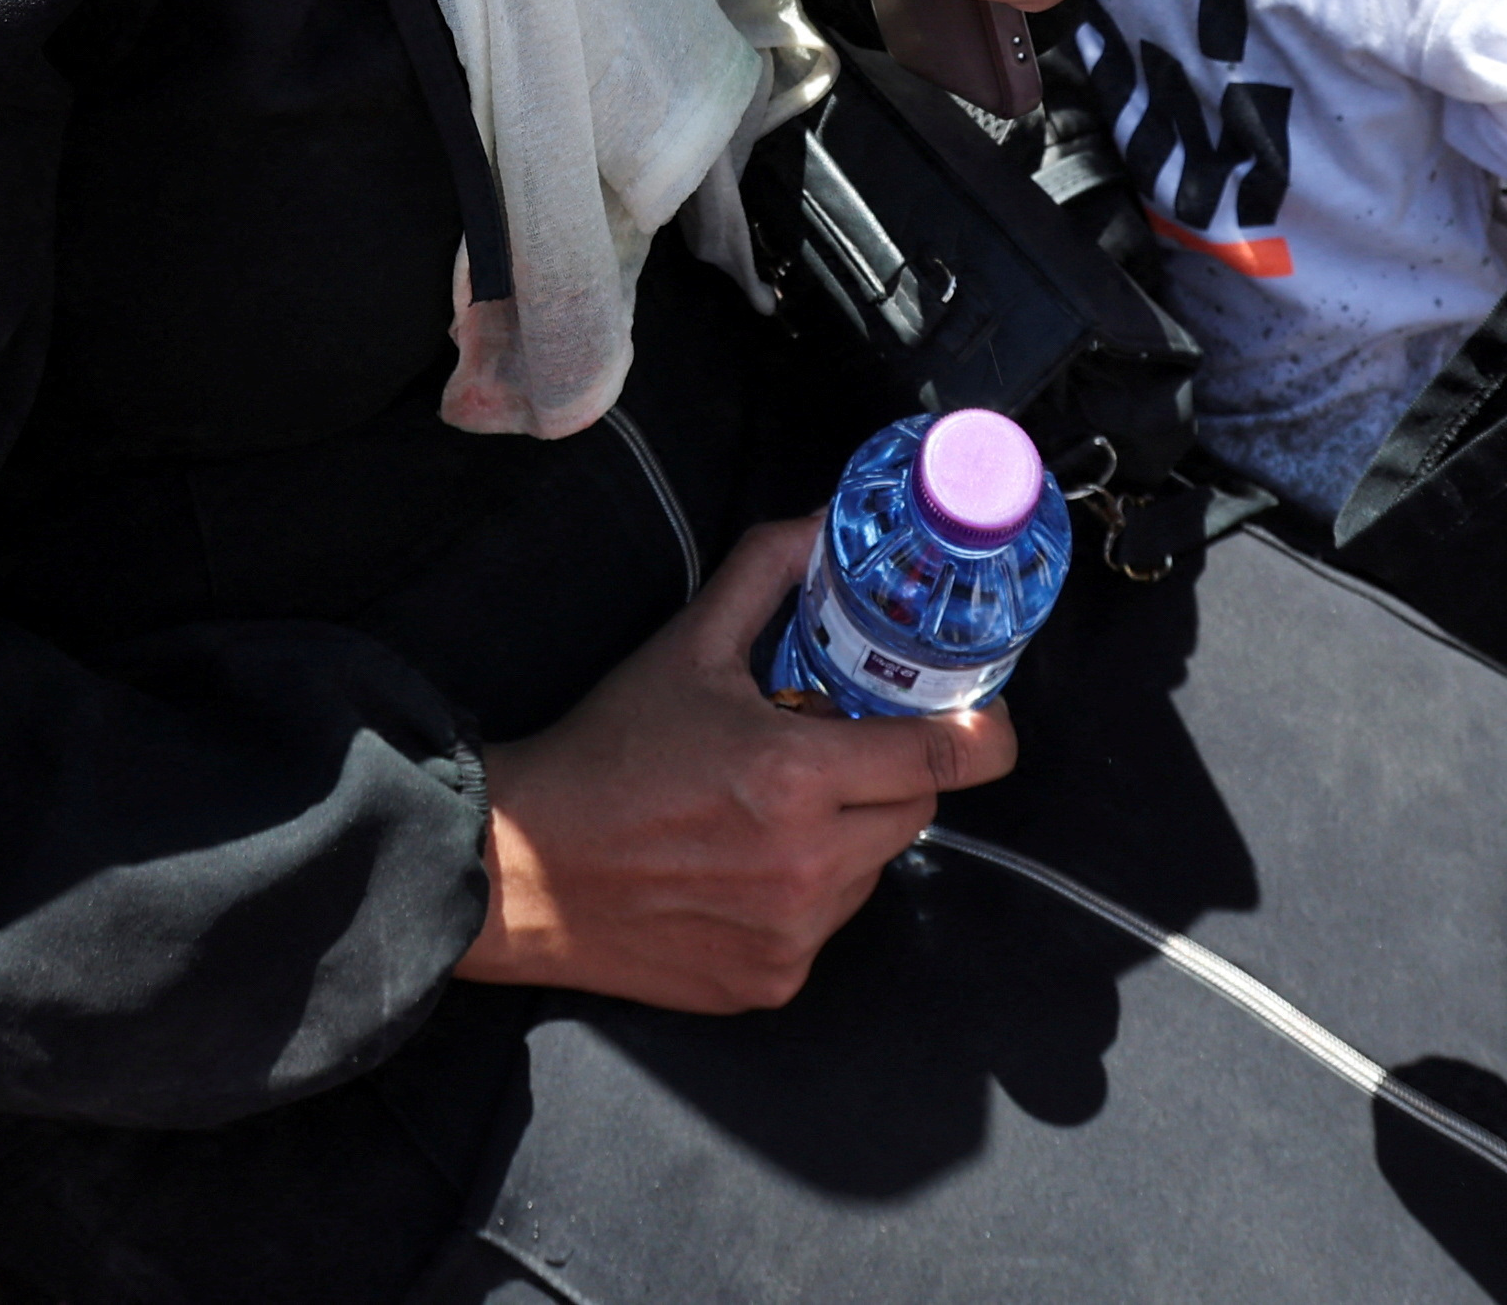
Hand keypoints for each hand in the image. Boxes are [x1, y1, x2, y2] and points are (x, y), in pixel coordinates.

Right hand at [459, 519, 1016, 1011]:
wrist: (524, 868)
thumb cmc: (604, 755)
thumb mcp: (687, 646)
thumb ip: (767, 574)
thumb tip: (823, 524)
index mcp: (796, 776)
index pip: (944, 758)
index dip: (978, 734)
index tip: (982, 722)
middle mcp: (808, 865)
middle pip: (914, 812)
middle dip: (885, 777)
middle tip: (822, 754)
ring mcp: (793, 934)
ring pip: (872, 871)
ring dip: (845, 838)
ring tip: (764, 813)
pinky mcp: (772, 983)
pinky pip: (826, 926)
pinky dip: (803, 896)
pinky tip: (736, 869)